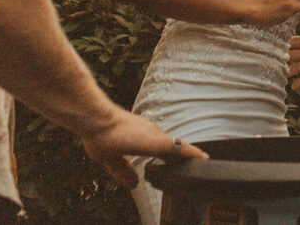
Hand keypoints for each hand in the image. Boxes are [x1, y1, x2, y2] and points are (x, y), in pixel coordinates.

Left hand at [81, 108, 207, 188]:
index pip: (179, 148)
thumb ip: (123, 172)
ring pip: (167, 139)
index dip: (193, 154)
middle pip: (176, 145)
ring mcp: (149, 127)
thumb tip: (134, 184)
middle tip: (191, 166)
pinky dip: (162, 145)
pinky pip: (159, 136)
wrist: (95, 114)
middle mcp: (154, 132)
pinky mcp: (142, 124)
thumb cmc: (103, 136)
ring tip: (174, 162)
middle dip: (184, 156)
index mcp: (152, 142)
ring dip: (173, 150)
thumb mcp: (110, 160)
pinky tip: (154, 150)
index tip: (205, 159)